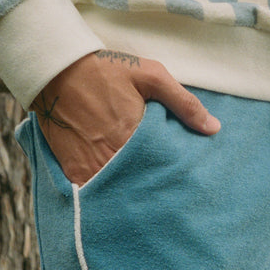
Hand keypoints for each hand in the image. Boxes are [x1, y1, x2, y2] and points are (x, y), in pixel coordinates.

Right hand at [30, 50, 219, 184]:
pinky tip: (117, 193)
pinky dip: (104, 194)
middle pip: (138, 187)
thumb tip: (213, 128)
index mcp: (133, 137)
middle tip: (168, 196)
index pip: (161, 171)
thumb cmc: (106, 71)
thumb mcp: (151, 76)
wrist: (55, 71)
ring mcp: (88, 167)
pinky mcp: (72, 170)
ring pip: (116, 193)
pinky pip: (91, 192)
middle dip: (152, 190)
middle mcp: (110, 157)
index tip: (181, 181)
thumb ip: (184, 103)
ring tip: (144, 198)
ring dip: (129, 194)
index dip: (172, 177)